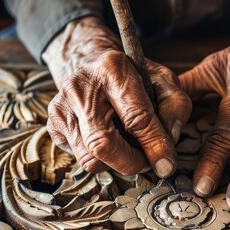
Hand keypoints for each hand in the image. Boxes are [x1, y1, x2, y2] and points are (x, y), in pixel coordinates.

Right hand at [43, 17, 190, 176]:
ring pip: (89, 158)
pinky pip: (79, 158)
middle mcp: (80, 86)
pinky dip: (100, 159)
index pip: (135, 118)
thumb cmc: (133, 77)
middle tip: (147, 163)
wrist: (93, 65)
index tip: (166, 164)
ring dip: (116, 163)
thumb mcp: (163, 81)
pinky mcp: (54, 124)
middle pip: (102, 144)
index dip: (154, 145)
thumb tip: (170, 141)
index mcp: (112, 69)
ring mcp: (61, 106)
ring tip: (129, 148)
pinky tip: (110, 141)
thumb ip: (175, 106)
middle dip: (130, 163)